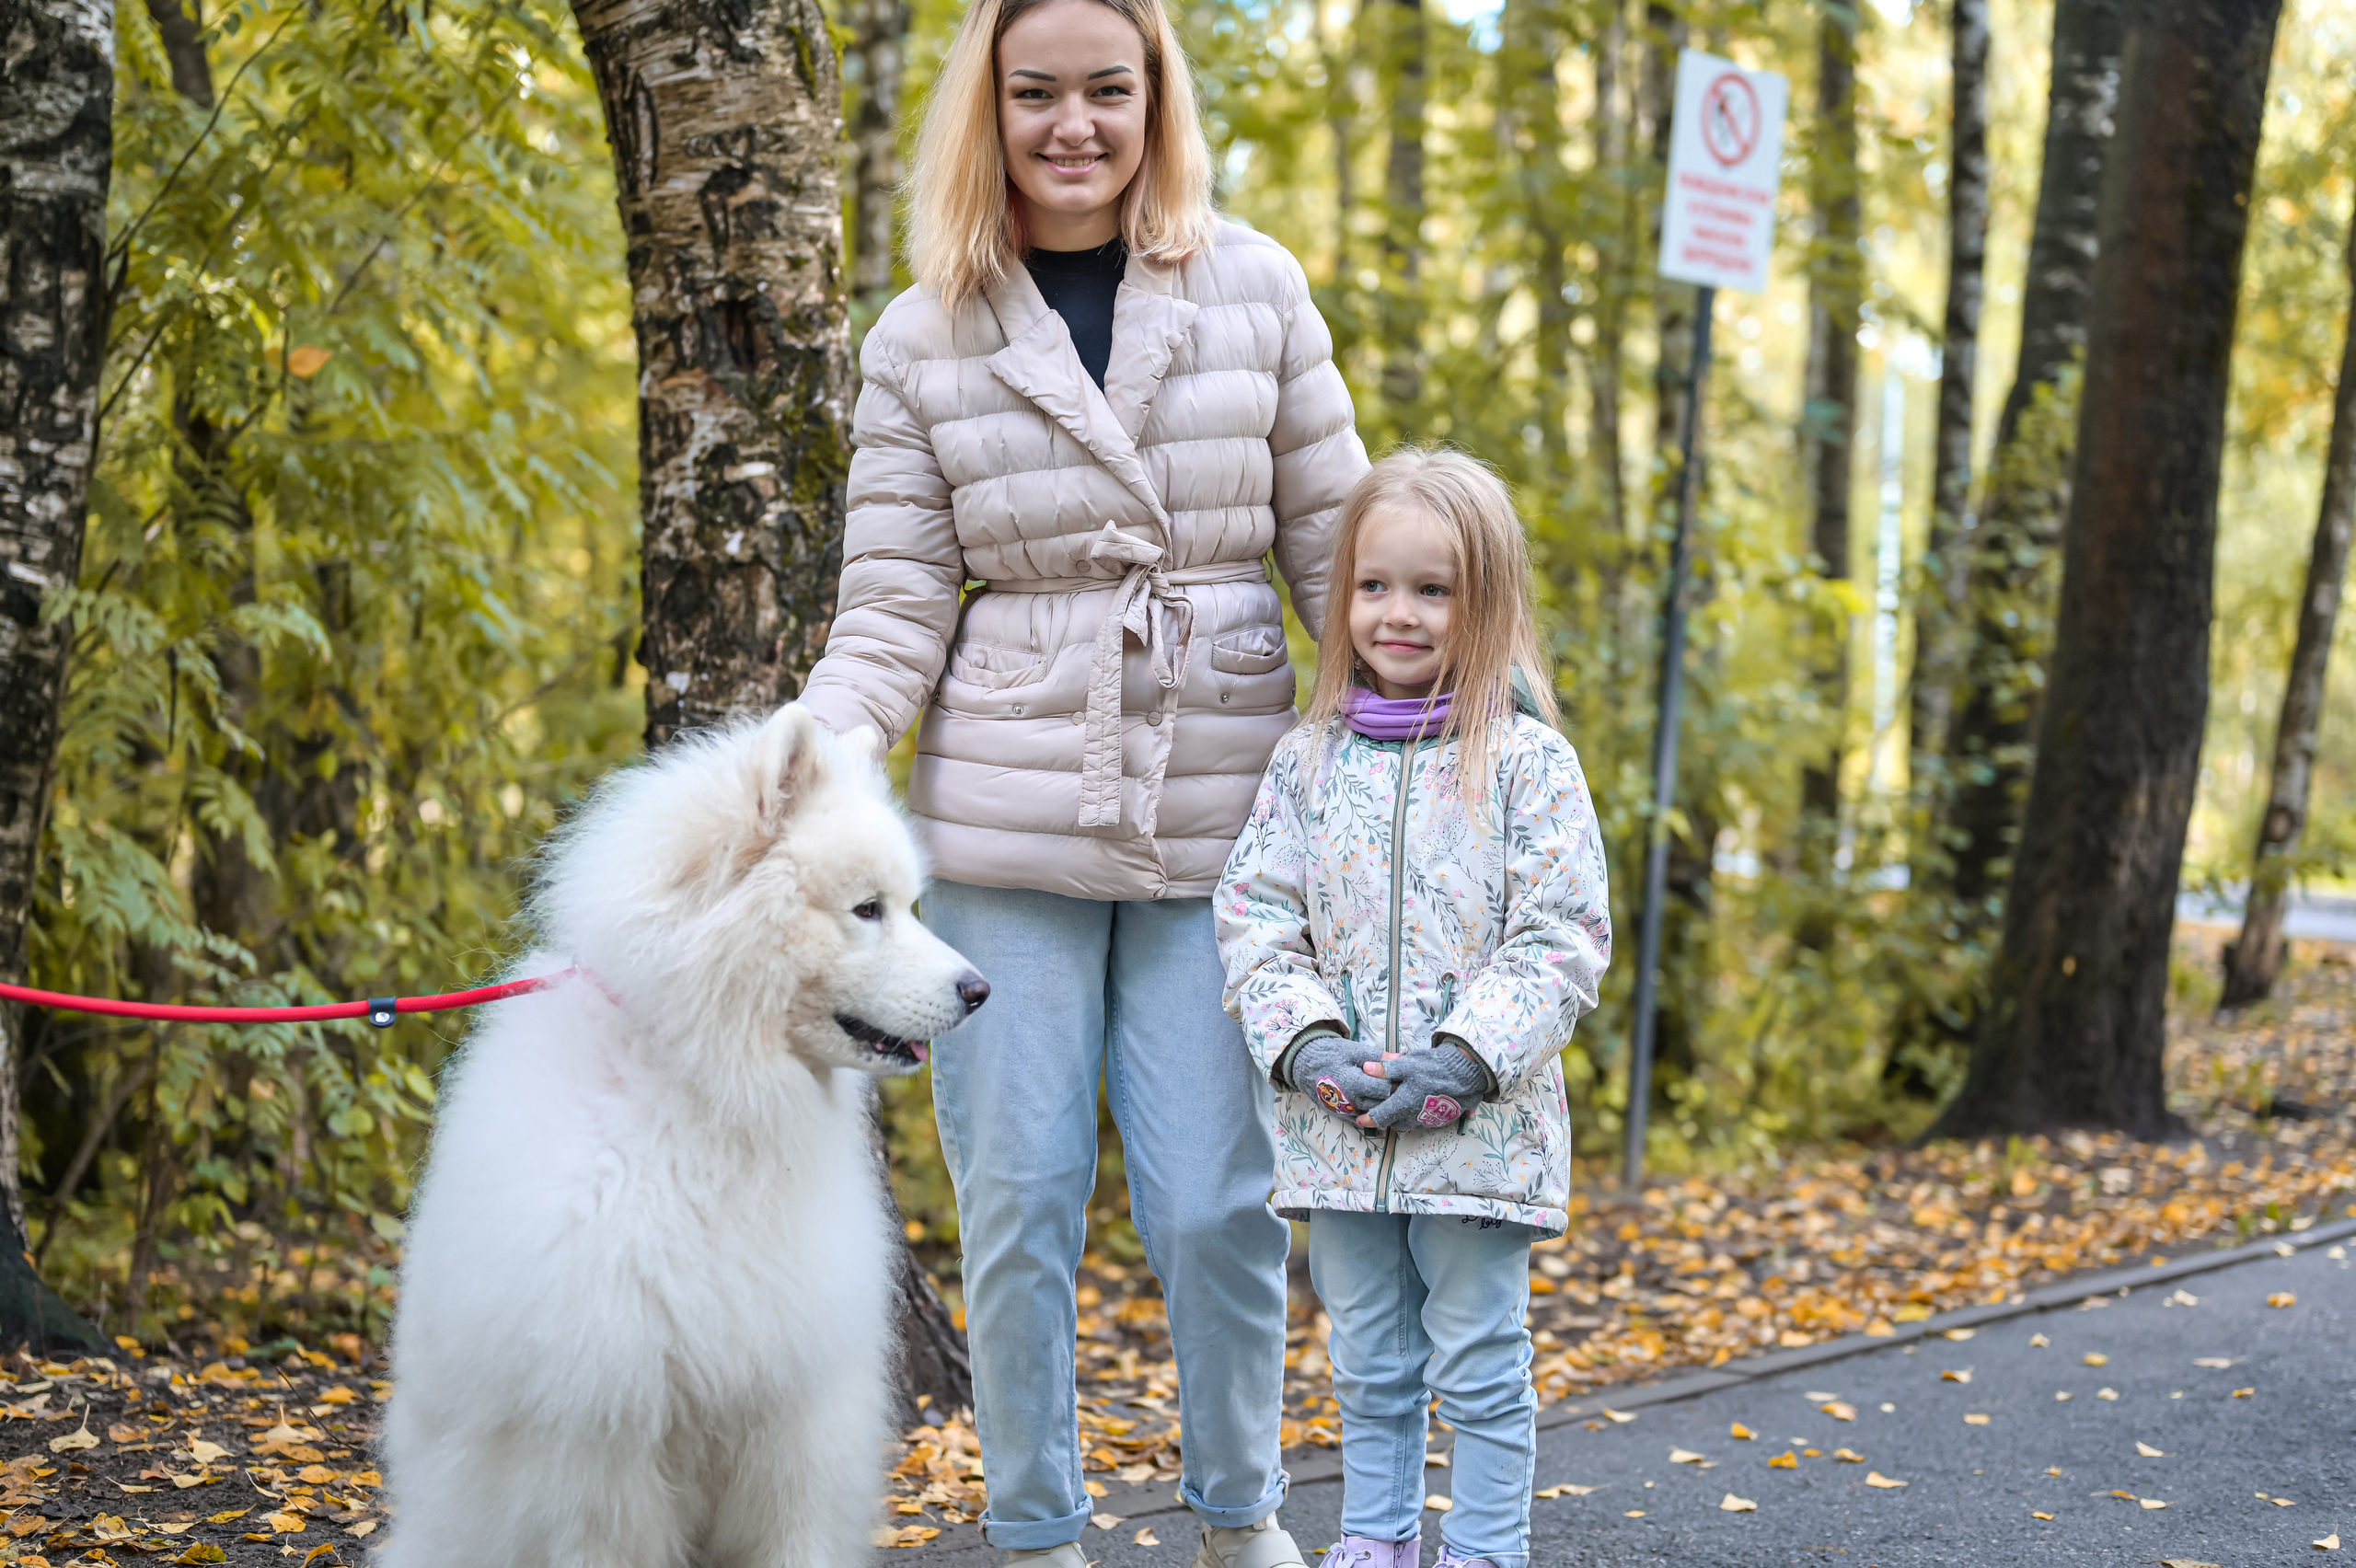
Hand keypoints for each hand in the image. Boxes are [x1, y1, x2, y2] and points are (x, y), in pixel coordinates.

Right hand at [1288, 1032, 1389, 1120]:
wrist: (1305, 1066)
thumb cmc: (1330, 1055)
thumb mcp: (1352, 1050)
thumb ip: (1376, 1056)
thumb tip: (1400, 1058)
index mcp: (1354, 1084)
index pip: (1385, 1090)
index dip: (1394, 1082)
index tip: (1397, 1075)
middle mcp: (1351, 1102)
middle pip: (1381, 1105)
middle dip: (1391, 1096)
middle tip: (1395, 1084)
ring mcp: (1346, 1112)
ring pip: (1373, 1116)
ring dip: (1382, 1106)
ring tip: (1384, 1093)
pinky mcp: (1342, 1117)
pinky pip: (1363, 1121)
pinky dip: (1371, 1114)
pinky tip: (1374, 1104)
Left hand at [1356, 1041, 1489, 1130]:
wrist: (1467, 1072)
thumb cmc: (1435, 1066)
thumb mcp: (1409, 1064)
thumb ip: (1387, 1069)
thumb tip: (1365, 1068)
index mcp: (1404, 1104)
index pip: (1381, 1117)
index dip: (1368, 1119)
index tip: (1360, 1119)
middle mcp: (1415, 1116)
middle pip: (1394, 1123)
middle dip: (1385, 1119)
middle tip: (1379, 1110)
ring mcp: (1429, 1119)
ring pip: (1408, 1123)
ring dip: (1400, 1118)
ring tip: (1397, 1107)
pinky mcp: (1440, 1118)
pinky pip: (1422, 1121)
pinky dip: (1415, 1116)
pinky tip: (1416, 1104)